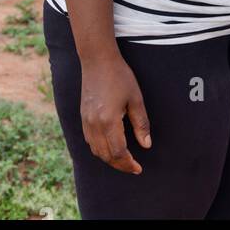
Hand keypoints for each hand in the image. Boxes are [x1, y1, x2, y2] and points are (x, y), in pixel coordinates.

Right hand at [79, 54, 151, 172]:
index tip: (138, 168)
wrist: (97, 61)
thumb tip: (146, 145)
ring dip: (109, 159)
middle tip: (133, 167)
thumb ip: (141, 124)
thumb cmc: (119, 76)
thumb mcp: (136, 99)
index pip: (118, 152)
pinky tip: (110, 147)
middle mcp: (94, 125)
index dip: (128, 164)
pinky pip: (90, 141)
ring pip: (96, 151)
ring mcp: (86, 122)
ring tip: (123, 160)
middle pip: (106, 155)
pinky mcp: (82, 118)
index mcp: (109, 121)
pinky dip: (100, 150)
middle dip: (120, 165)